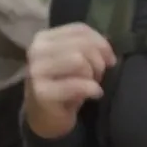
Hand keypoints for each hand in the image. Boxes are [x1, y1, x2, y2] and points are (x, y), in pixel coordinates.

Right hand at [24, 23, 116, 138]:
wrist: (42, 117)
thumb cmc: (60, 85)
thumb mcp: (71, 60)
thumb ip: (85, 46)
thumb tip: (107, 43)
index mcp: (43, 38)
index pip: (79, 30)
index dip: (101, 43)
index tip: (109, 59)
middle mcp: (36, 50)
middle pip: (82, 45)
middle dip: (98, 61)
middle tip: (98, 76)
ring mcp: (37, 71)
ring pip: (79, 61)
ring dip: (93, 75)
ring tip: (92, 84)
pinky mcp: (42, 92)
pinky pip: (78, 84)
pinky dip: (92, 89)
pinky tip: (94, 94)